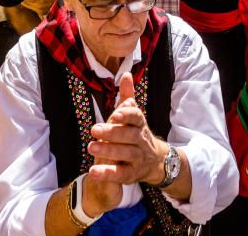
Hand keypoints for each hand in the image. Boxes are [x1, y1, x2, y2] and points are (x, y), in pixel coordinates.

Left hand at [87, 73, 169, 188]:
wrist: (156, 161)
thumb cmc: (137, 134)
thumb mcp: (133, 116)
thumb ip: (127, 96)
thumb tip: (126, 74)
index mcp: (140, 124)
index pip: (136, 117)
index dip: (127, 115)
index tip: (115, 113)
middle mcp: (141, 140)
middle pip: (129, 136)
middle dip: (113, 132)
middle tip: (94, 129)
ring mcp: (139, 158)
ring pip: (126, 154)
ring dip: (109, 151)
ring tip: (91, 147)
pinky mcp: (133, 174)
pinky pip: (121, 174)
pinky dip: (108, 173)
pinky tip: (93, 171)